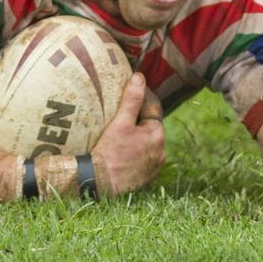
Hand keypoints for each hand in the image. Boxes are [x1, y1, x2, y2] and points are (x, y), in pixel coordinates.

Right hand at [91, 73, 164, 195]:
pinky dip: (134, 154)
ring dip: (136, 139)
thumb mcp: (120, 122)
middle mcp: (161, 151)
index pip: (151, 110)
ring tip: (118, 137)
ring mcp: (154, 166)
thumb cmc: (110, 152)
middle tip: (118, 119)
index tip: (127, 95)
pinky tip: (121, 153)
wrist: (101, 183)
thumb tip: (139, 78)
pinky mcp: (146, 177)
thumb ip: (132, 99)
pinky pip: (142, 159)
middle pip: (148, 128)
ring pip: (146, 144)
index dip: (139, 101)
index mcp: (157, 135)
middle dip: (137, 122)